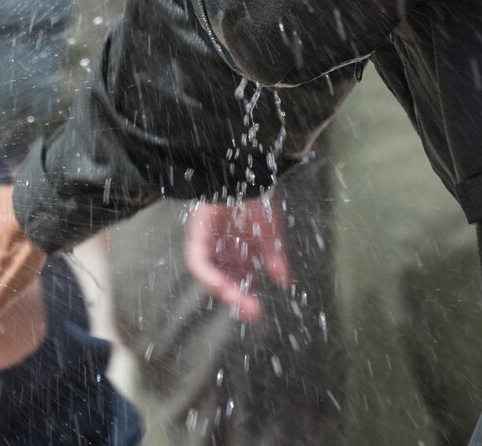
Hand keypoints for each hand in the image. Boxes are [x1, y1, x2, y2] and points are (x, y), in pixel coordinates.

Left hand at [184, 195, 292, 324]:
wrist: (243, 168)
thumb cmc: (256, 196)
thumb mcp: (270, 232)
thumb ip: (274, 258)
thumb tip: (284, 282)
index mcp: (238, 249)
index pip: (239, 279)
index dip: (245, 296)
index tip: (256, 312)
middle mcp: (221, 248)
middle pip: (225, 280)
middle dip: (238, 299)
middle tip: (253, 313)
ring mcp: (208, 241)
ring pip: (210, 274)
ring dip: (224, 290)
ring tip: (239, 302)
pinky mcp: (197, 232)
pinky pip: (197, 260)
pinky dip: (208, 274)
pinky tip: (221, 284)